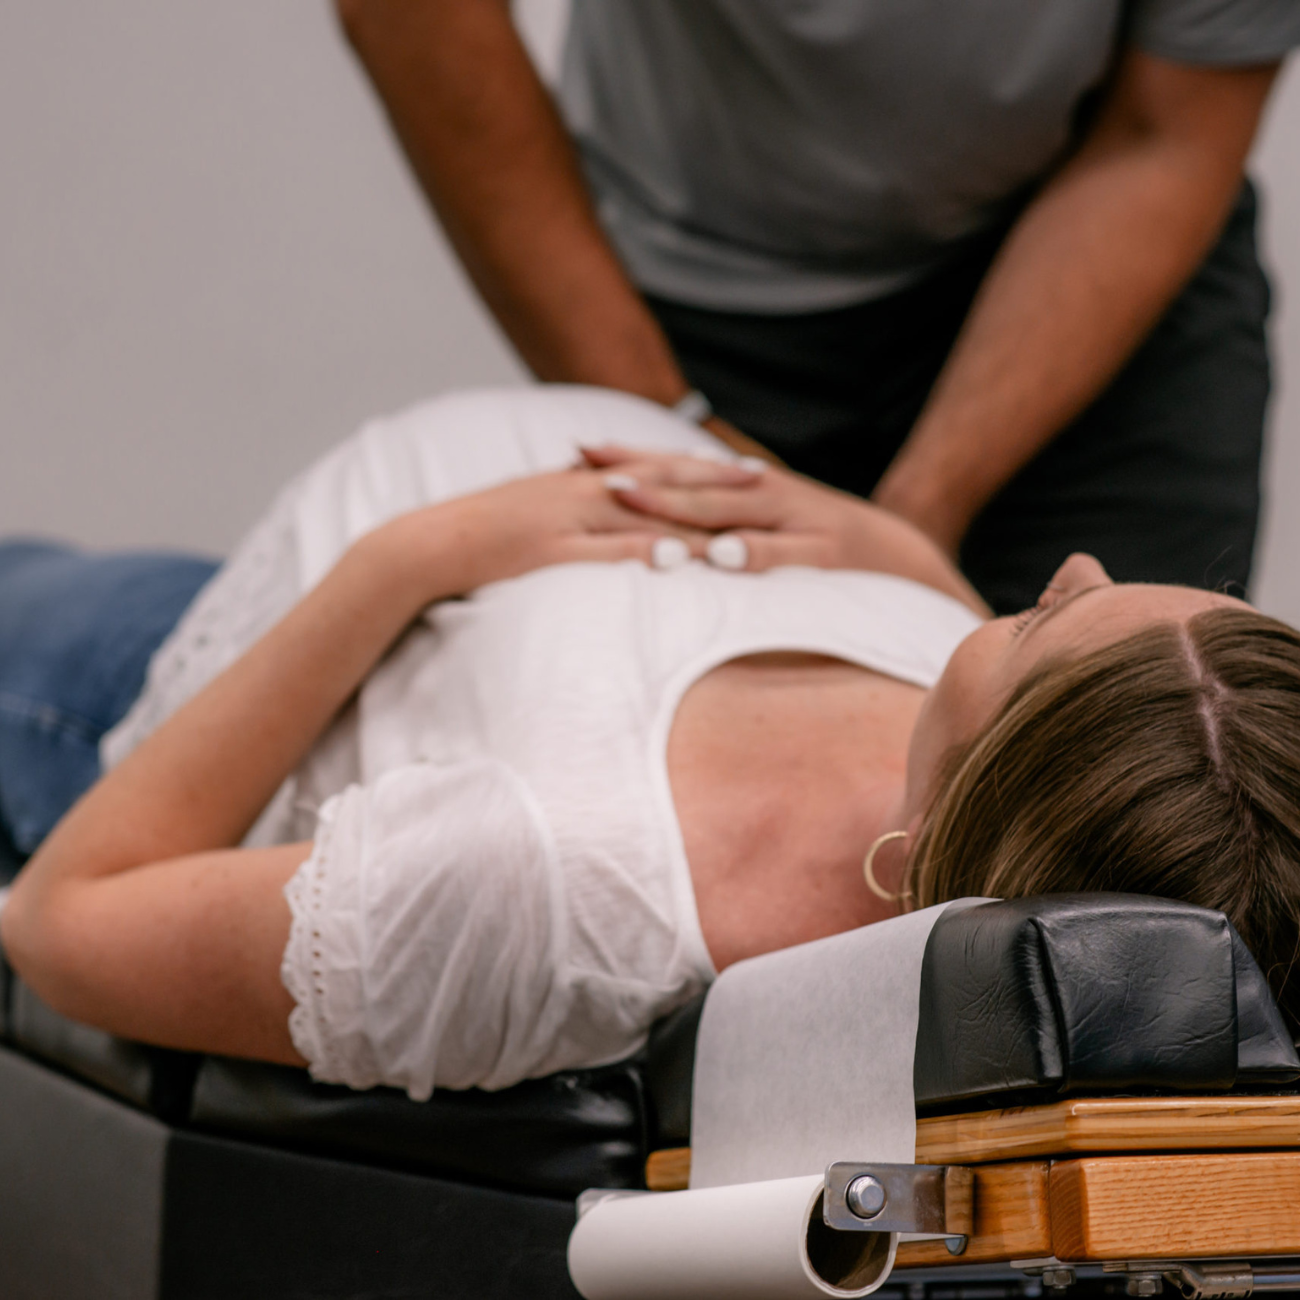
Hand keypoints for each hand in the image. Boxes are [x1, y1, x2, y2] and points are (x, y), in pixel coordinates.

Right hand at [384, 464, 716, 598]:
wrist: (431, 543)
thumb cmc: (488, 535)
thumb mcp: (543, 514)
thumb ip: (584, 512)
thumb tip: (620, 512)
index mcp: (584, 480)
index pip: (656, 468)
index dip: (705, 467)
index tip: (749, 467)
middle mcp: (585, 488)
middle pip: (663, 480)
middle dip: (715, 479)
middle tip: (766, 478)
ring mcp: (570, 516)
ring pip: (646, 511)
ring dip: (695, 513)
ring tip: (743, 518)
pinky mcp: (553, 548)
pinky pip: (608, 549)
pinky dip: (646, 550)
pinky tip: (682, 559)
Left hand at [580, 445, 989, 613]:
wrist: (908, 564)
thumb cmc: (824, 552)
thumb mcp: (771, 529)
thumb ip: (721, 523)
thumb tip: (659, 524)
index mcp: (751, 490)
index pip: (683, 468)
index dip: (634, 457)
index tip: (580, 451)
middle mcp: (768, 496)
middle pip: (694, 482)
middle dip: (640, 475)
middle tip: (587, 468)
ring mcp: (797, 524)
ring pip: (728, 511)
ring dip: (677, 503)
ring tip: (629, 497)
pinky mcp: (826, 558)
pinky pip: (785, 557)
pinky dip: (753, 554)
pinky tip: (721, 555)